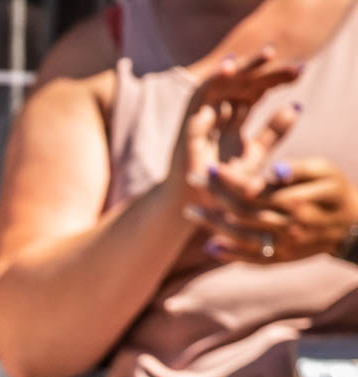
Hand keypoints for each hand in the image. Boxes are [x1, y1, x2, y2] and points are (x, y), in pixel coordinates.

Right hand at [169, 48, 302, 211]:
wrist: (197, 206)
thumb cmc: (224, 186)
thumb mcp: (255, 155)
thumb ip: (274, 132)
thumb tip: (297, 105)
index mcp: (234, 121)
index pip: (256, 90)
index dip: (277, 78)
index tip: (301, 72)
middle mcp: (219, 114)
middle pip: (243, 82)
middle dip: (268, 71)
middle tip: (296, 66)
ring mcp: (203, 116)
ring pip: (224, 82)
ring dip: (245, 66)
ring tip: (270, 54)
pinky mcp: (189, 122)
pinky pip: (199, 94)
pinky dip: (212, 78)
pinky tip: (229, 66)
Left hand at [194, 157, 357, 263]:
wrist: (351, 227)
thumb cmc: (334, 190)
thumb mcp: (324, 171)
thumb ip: (297, 170)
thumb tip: (271, 171)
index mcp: (298, 201)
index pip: (255, 190)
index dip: (230, 180)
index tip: (210, 168)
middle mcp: (288, 226)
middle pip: (242, 212)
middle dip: (214, 196)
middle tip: (192, 181)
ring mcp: (283, 246)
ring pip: (240, 236)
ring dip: (212, 225)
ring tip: (191, 211)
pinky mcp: (280, 259)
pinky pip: (250, 259)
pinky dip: (229, 254)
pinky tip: (209, 245)